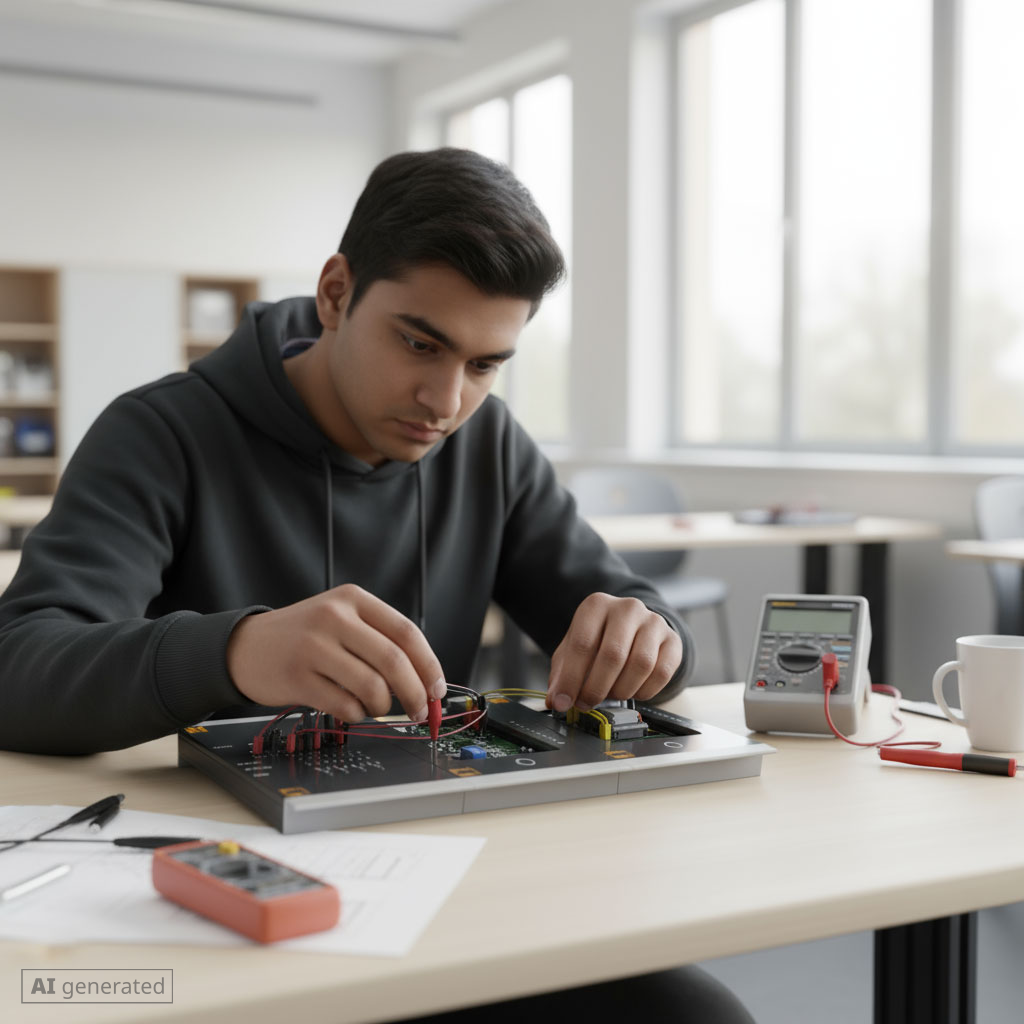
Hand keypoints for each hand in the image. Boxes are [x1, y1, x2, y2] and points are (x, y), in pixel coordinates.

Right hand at [226, 584, 445, 723]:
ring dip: (383, 706)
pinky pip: (345, 705)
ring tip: (376, 706)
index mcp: (353, 599)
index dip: (429, 665)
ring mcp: (313, 646)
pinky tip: (350, 708)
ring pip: (372, 686)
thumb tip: (426, 680)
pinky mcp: (297, 677)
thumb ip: (380, 639)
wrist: (245, 646)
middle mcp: (334, 617)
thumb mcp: (341, 619)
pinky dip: (357, 714)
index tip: (438, 689)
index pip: (406, 632)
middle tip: (420, 711)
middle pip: (394, 660)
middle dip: (416, 693)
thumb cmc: (304, 637)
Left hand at [546, 593, 682, 710]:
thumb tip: (556, 701)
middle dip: (596, 688)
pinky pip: (661, 673)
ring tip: (611, 694)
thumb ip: (562, 674)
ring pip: (641, 664)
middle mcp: (627, 608)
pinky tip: (633, 690)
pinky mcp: (673, 639)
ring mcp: (653, 621)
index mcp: (597, 605)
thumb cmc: (600, 639)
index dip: (571, 678)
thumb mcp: (573, 650)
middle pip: (613, 655)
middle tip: (587, 703)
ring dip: (622, 690)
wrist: (635, 627)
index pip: (582, 643)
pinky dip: (645, 691)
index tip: (564, 702)